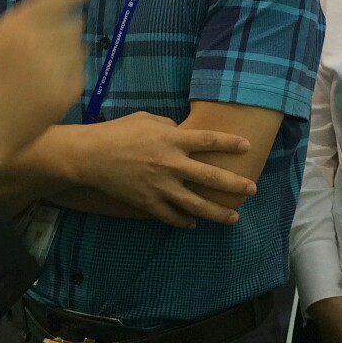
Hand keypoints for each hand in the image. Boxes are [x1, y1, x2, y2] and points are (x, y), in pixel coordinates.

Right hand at [0, 0, 92, 186]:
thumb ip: (21, 25)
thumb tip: (54, 9)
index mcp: (16, 26)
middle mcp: (40, 42)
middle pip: (72, 22)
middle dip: (65, 29)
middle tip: (46, 47)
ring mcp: (57, 68)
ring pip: (78, 46)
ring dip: (68, 51)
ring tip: (42, 69)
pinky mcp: (67, 92)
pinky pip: (79, 71)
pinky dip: (70, 73)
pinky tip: (47, 86)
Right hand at [72, 112, 256, 226]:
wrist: (90, 156)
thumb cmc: (118, 132)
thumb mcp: (146, 119)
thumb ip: (170, 125)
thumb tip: (184, 132)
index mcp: (171, 139)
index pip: (209, 140)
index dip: (230, 143)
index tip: (247, 146)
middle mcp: (170, 164)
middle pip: (210, 177)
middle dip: (234, 184)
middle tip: (251, 189)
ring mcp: (160, 186)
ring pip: (195, 205)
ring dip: (217, 213)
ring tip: (234, 218)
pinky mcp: (147, 203)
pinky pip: (171, 216)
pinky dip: (184, 222)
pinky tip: (194, 223)